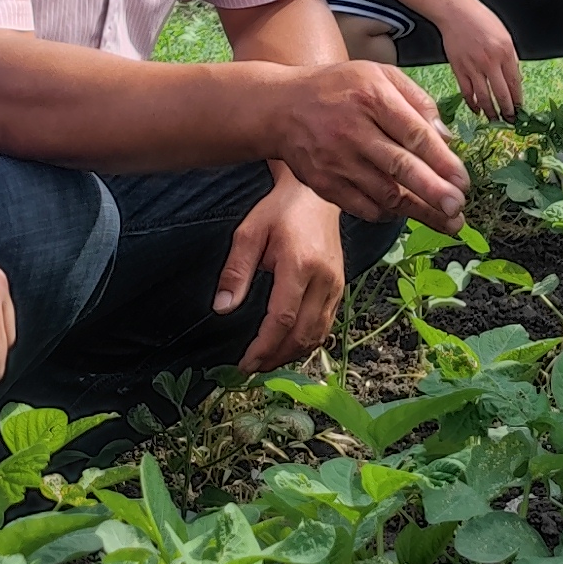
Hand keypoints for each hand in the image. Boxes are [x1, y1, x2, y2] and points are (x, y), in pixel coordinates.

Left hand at [215, 176, 350, 372]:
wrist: (315, 196)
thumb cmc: (280, 211)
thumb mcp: (249, 233)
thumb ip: (235, 271)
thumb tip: (222, 307)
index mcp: (300, 266)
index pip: (283, 319)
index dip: (263, 347)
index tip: (245, 362)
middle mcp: (324, 280)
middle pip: (303, 334)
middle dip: (276, 357)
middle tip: (252, 367)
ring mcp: (336, 285)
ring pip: (318, 335)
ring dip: (292, 354)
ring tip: (267, 361)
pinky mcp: (340, 288)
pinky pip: (326, 326)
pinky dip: (307, 343)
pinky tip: (288, 347)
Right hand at [269, 60, 469, 232]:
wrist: (281, 108)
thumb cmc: (339, 89)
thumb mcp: (379, 75)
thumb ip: (417, 101)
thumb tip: (446, 138)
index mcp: (372, 97)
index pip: (414, 134)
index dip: (442, 161)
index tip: (464, 181)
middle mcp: (353, 130)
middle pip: (400, 167)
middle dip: (433, 192)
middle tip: (458, 208)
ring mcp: (337, 160)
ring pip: (384, 193)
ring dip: (418, 211)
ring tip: (447, 221)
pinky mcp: (324, 183)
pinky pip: (362, 206)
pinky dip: (387, 213)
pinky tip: (406, 212)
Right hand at [439, 7, 525, 121]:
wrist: (456, 12)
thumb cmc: (480, 19)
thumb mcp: (504, 35)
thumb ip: (510, 57)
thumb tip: (513, 79)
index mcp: (505, 52)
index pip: (515, 83)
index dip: (517, 99)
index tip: (520, 109)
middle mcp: (490, 61)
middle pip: (501, 94)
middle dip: (507, 111)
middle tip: (510, 121)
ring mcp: (473, 67)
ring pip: (484, 97)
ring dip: (490, 111)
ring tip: (494, 120)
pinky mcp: (458, 69)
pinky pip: (466, 92)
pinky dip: (472, 103)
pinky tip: (476, 109)